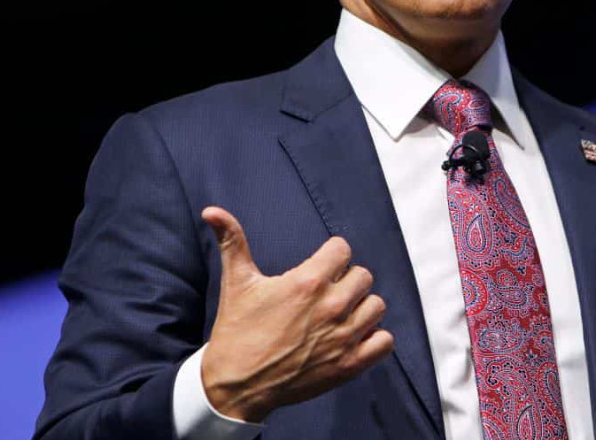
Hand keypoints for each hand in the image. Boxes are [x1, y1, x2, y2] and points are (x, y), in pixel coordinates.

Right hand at [198, 206, 394, 421]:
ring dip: (362, 308)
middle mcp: (331, 307)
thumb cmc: (237, 330)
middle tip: (327, 294)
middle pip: (363, 276)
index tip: (319, 268)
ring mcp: (343, 337)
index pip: (343, 249)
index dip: (331, 256)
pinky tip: (353, 336)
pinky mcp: (350, 365)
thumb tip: (211, 211)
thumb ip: (232, 241)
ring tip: (341, 315)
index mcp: (307, 282)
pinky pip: (385, 341)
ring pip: (377, 306)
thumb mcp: (236, 282)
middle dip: (346, 280)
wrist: (236, 385)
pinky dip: (374, 338)